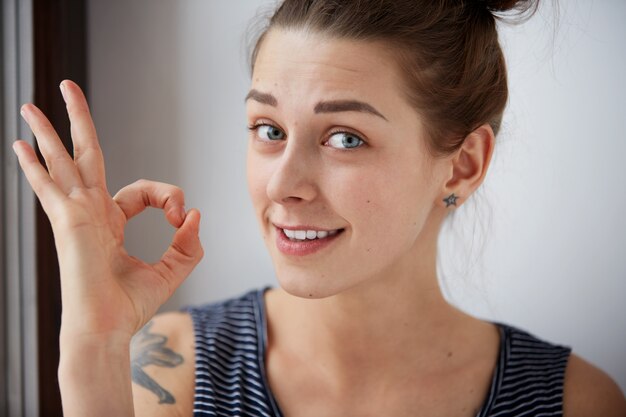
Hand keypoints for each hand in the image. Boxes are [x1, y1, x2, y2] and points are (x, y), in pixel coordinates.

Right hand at [13, 80, 203, 342]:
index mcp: (111, 223)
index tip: (180, 219)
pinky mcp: (67, 223)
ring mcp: (76, 216)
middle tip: (67, 87)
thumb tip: (195, 214)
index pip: (142, 190)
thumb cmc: (129, 306)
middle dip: (77, 122)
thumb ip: (188, 244)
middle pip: (85, 156)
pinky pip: (49, 187)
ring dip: (49, 132)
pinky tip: (21, 144)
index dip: (168, 197)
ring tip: (30, 104)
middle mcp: (90, 214)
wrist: (106, 331)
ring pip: (63, 163)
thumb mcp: (172, 270)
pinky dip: (35, 166)